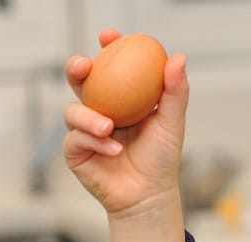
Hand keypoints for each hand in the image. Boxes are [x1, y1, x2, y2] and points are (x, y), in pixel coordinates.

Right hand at [63, 29, 188, 220]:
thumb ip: (174, 92)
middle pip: (80, 81)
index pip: (110, 67)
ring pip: (73, 111)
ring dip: (88, 116)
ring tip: (109, 127)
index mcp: (122, 98)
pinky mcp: (76, 152)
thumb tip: (178, 58)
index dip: (107, 48)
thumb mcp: (171, 123)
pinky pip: (75, 138)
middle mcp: (100, 110)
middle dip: (76, 68)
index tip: (110, 37)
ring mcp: (85, 131)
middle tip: (83, 66)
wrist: (150, 196)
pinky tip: (114, 150)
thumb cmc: (161, 160)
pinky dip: (94, 142)